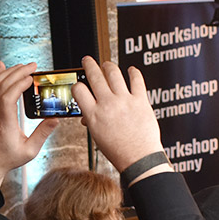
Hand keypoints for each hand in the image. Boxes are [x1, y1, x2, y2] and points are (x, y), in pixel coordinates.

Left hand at [0, 61, 58, 190]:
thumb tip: (54, 119)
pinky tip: (2, 66)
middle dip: (17, 72)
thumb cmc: (7, 158)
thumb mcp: (30, 151)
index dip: (18, 85)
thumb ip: (43, 134)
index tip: (31, 78)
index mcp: (4, 123)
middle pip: (2, 86)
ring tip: (23, 66)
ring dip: (9, 72)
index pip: (8, 98)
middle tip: (33, 66)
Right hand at [72, 58, 164, 174]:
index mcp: (93, 115)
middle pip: (95, 76)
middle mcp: (108, 104)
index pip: (79, 90)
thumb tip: (89, 114)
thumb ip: (92, 121)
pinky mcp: (141, 100)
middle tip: (87, 60)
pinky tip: (132, 70)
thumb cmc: (118, 151)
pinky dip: (134, 72)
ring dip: (108, 66)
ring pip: (114, 73)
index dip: (78, 85)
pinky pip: (137, 80)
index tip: (80, 84)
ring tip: (107, 64)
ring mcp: (125, 100)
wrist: (139, 159)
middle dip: (89, 64)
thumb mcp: (97, 137)